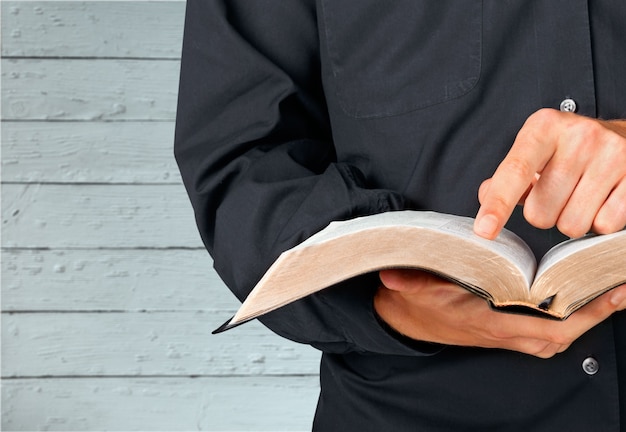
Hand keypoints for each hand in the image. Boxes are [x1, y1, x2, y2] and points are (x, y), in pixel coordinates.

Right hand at [375, 269, 625, 357]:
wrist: (408, 319)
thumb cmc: (417, 303)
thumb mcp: (412, 288)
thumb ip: (408, 282)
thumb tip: (391, 276)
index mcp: (488, 322)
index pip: (546, 328)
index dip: (581, 316)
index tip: (606, 295)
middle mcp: (503, 333)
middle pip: (563, 336)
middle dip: (596, 315)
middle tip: (621, 289)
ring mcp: (507, 336)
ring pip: (558, 338)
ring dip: (586, 320)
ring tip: (609, 295)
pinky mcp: (507, 332)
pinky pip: (548, 335)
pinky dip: (569, 323)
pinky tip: (579, 305)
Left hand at [474, 109, 625, 238]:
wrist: (624, 137)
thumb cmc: (568, 150)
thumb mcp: (533, 151)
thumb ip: (506, 177)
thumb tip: (485, 195)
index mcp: (544, 127)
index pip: (515, 172)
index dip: (498, 205)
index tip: (484, 231)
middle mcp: (580, 136)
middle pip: (540, 213)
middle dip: (543, 214)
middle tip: (557, 192)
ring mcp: (613, 155)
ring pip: (571, 225)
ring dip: (570, 220)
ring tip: (580, 194)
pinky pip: (604, 226)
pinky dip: (599, 221)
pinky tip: (602, 199)